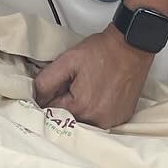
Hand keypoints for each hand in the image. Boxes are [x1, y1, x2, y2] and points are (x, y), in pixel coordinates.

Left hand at [33, 27, 153, 129]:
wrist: (131, 46)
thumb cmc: (101, 51)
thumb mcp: (67, 60)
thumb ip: (46, 81)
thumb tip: (37, 99)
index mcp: (81, 107)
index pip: (51, 113)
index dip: (49, 97)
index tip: (55, 87)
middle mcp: (97, 120)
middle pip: (67, 119)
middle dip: (64, 104)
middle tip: (72, 84)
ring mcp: (111, 122)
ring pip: (83, 121)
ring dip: (80, 109)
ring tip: (87, 88)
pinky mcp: (121, 119)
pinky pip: (99, 121)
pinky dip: (94, 111)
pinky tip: (98, 94)